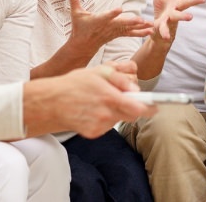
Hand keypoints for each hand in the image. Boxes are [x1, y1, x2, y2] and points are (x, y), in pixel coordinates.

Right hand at [22, 63, 156, 138]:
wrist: (51, 102)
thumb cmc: (75, 83)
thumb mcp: (99, 71)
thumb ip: (120, 78)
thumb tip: (136, 88)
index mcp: (110, 97)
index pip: (139, 108)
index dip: (150, 107)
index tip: (155, 106)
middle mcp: (106, 114)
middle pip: (132, 115)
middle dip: (132, 107)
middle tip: (123, 97)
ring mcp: (99, 126)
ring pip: (119, 119)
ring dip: (117, 111)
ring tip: (101, 101)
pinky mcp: (92, 133)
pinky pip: (107, 126)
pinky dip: (105, 118)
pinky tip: (94, 110)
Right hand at [64, 0, 153, 53]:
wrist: (83, 45)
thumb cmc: (79, 28)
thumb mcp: (75, 14)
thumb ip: (74, 0)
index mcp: (98, 21)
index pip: (106, 16)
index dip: (112, 13)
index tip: (119, 9)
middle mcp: (107, 27)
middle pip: (120, 24)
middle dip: (130, 22)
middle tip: (141, 20)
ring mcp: (113, 32)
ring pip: (128, 29)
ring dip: (140, 27)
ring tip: (151, 25)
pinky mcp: (117, 34)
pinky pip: (130, 34)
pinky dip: (140, 32)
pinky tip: (150, 31)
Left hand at [151, 0, 205, 42]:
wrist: (159, 32)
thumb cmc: (162, 13)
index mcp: (176, 0)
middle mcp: (176, 9)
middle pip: (186, 3)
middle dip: (194, 1)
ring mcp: (170, 19)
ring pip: (178, 16)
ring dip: (183, 16)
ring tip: (190, 17)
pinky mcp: (163, 27)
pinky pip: (164, 30)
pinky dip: (165, 32)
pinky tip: (166, 36)